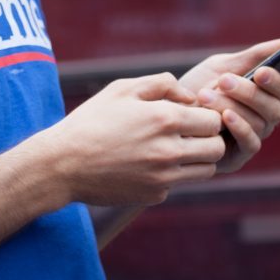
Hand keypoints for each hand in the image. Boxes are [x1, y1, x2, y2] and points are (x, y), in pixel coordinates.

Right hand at [47, 72, 226, 206]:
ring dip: (198, 158)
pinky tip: (148, 163)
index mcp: (165, 119)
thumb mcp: (122, 89)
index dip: (207, 114)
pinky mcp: (155, 195)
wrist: (63, 164)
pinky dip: (172, 174)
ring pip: (207, 170)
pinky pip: (179, 183)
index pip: (214, 120)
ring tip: (175, 147)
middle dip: (208, 138)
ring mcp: (164, 177)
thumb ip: (162, 84)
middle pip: (217, 148)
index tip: (193, 113)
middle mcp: (170, 151)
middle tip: (191, 132)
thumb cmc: (92, 121)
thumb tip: (189, 96)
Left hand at [179, 40, 279, 173]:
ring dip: (233, 105)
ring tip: (205, 95)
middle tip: (224, 81)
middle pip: (275, 109)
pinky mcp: (238, 157)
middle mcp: (263, 120)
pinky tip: (224, 117)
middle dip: (250, 93)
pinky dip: (240, 128)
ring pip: (259, 123)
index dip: (277, 82)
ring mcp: (252, 138)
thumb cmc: (196, 88)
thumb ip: (253, 56)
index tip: (260, 72)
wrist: (165, 113)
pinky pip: (251, 143)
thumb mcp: (221, 67)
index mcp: (263, 97)